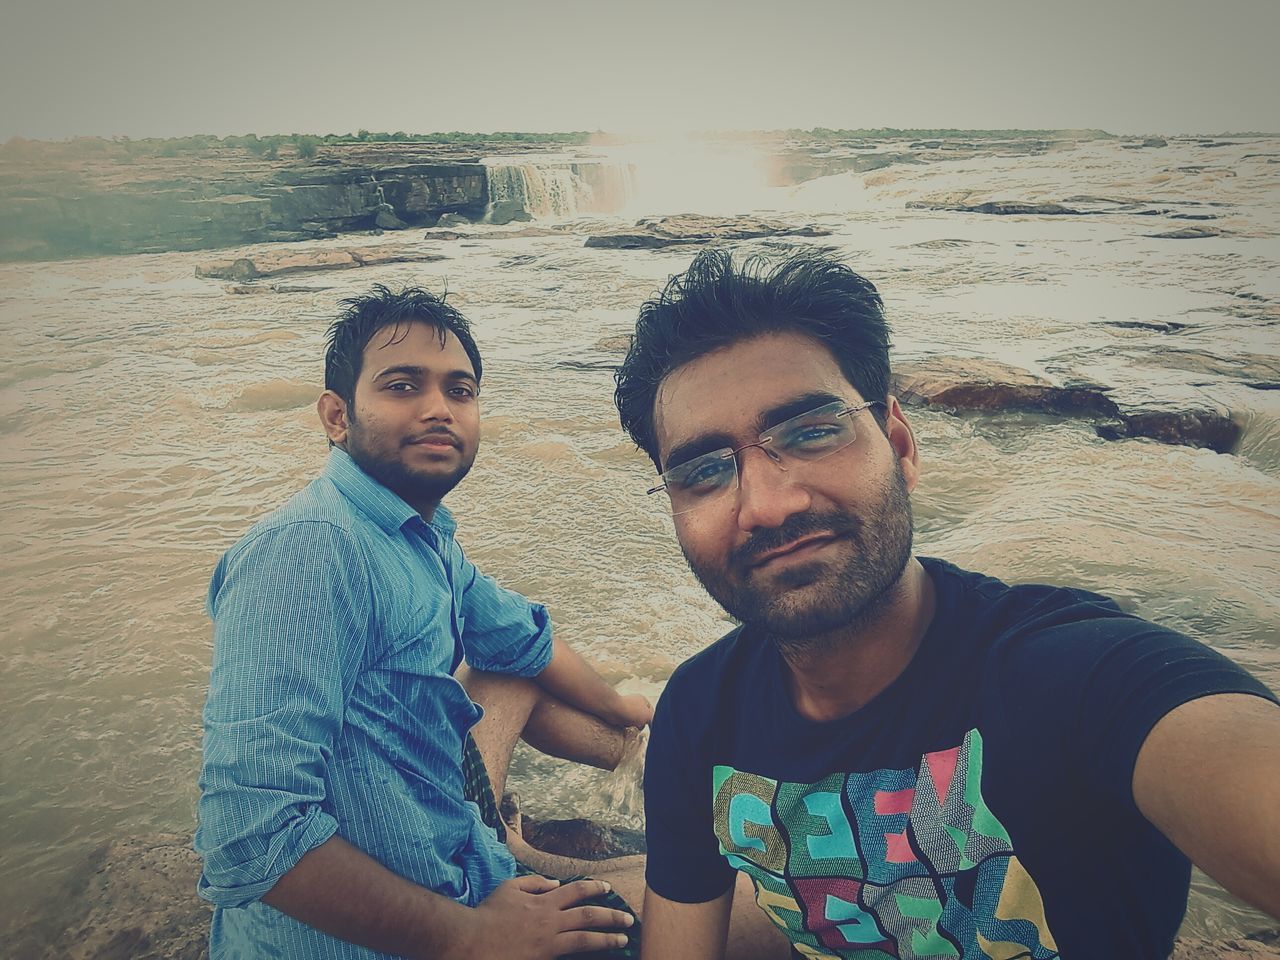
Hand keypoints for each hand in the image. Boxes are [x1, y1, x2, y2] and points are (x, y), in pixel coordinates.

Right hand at [451, 874, 634, 958]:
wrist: (471, 941)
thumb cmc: (488, 914)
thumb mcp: (510, 887)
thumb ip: (534, 883)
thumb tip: (555, 884)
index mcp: (543, 902)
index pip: (576, 890)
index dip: (594, 888)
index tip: (608, 888)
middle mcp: (550, 921)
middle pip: (588, 916)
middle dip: (611, 915)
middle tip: (628, 919)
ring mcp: (548, 943)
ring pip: (585, 939)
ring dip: (607, 938)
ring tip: (622, 939)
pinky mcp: (543, 959)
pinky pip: (569, 957)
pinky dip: (584, 954)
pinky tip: (595, 956)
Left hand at [608, 693, 653, 729]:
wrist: (614, 709)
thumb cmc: (631, 711)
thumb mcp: (648, 716)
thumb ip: (653, 719)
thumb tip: (652, 723)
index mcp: (644, 700)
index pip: (652, 711)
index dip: (652, 719)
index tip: (651, 727)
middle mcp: (635, 702)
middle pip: (642, 716)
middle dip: (642, 723)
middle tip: (640, 726)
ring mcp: (627, 708)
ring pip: (634, 720)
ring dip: (633, 724)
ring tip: (631, 724)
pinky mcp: (619, 713)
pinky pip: (626, 722)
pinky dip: (626, 724)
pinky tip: (625, 724)